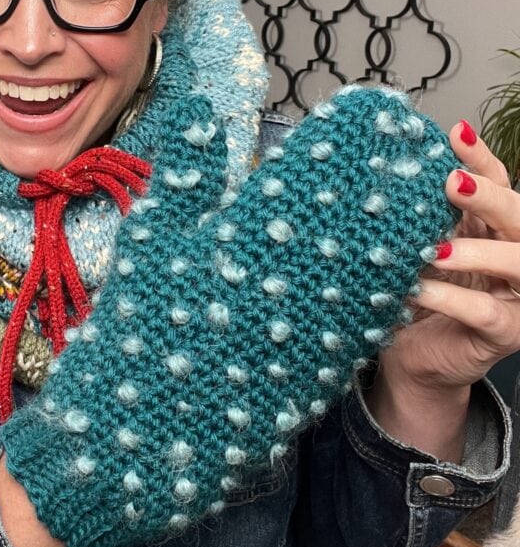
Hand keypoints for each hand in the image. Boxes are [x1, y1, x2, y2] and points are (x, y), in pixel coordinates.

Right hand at [0, 86, 459, 546]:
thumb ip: (184, 177)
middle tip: (403, 163)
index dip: (338, 147)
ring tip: (410, 212)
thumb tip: (202, 112)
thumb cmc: (136, 327)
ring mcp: (307, 327)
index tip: (363, 121)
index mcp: (241, 238)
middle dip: (381, 188)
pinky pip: (364, 326)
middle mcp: (285, 278)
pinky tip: (395, 280)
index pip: (304, 177)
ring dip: (394, 238)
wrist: (137, 433)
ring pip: (370, 271)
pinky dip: (383, 296)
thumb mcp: (147, 242)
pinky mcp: (316, 372)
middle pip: (352, 221)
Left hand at [386, 121, 519, 384]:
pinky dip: (450, 298)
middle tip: (450, 183)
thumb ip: (426, 209)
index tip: (455, 133)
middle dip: (488, 196)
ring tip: (435, 248)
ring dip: (479, 251)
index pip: (501, 182)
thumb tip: (402, 163)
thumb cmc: (420, 293)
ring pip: (519, 263)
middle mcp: (518, 258)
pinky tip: (418, 288)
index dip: (482, 157)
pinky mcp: (505, 334)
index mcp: (498, 228)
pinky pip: (483, 312)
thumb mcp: (423, 242)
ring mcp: (519, 299)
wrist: (414, 356)